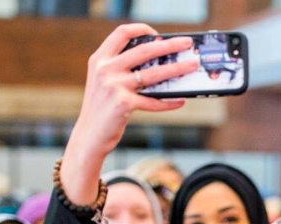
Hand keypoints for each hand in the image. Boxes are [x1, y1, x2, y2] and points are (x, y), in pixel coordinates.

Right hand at [60, 24, 197, 205]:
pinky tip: (180, 100)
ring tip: (192, 66)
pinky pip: (153, 101)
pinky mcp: (123, 104)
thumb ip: (121, 69)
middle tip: (187, 44)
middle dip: (170, 45)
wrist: (89, 136)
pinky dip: (168, 102)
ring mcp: (114, 86)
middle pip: (144, 50)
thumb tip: (157, 63)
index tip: (158, 34)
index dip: (142, 29)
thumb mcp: (104, 83)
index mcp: (100, 59)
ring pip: (153, 74)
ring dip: (177, 69)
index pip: (122, 33)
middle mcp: (105, 69)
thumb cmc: (101, 110)